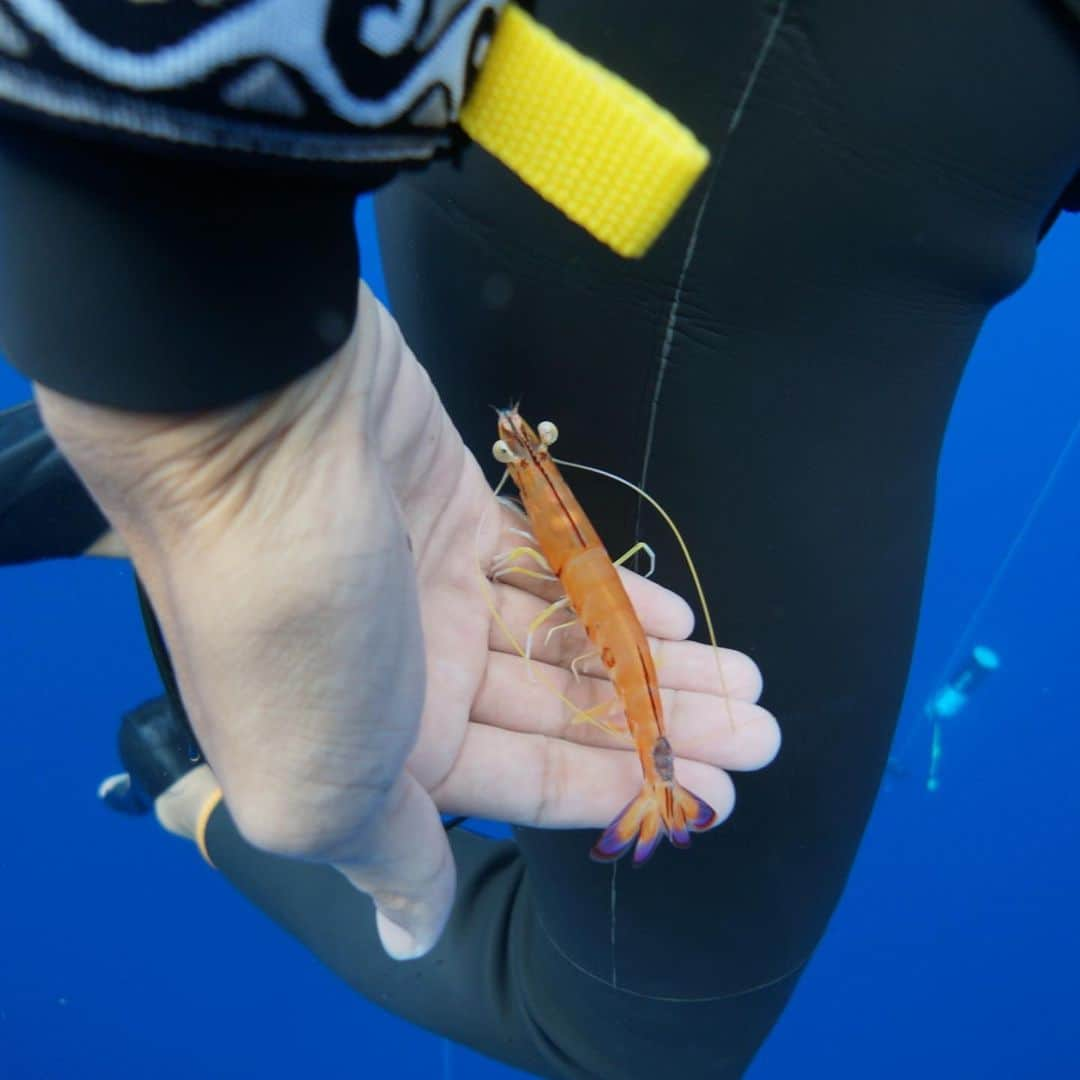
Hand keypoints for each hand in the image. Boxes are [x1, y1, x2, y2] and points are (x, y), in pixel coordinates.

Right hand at [38, 283, 778, 959]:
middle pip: (557, 713)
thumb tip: (409, 936)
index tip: (704, 801)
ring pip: (565, 638)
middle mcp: (408, 669)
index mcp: (376, 747)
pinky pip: (550, 565)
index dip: (614, 796)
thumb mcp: (317, 782)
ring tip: (745, 683)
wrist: (252, 436)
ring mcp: (436, 583)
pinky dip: (610, 592)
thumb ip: (382, 854)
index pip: (519, 786)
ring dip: (653, 666)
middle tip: (758, 740)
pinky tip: (674, 621)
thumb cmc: (293, 628)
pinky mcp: (458, 508)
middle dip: (658, 731)